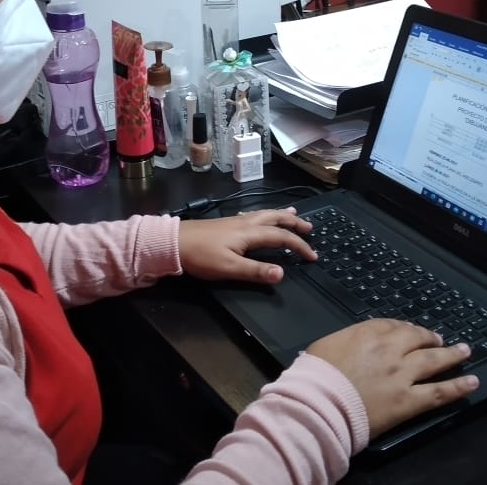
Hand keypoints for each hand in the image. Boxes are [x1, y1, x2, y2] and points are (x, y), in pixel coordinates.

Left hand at [178, 207, 314, 283]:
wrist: (173, 242)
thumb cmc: (201, 256)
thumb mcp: (229, 268)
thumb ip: (256, 271)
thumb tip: (282, 273)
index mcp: (250, 233)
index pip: (282, 237)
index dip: (300, 246)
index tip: (313, 256)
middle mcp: (245, 223)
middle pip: (276, 219)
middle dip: (294, 223)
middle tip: (310, 227)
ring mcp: (235, 221)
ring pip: (264, 214)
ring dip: (281, 215)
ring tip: (293, 214)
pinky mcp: (226, 223)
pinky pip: (253, 215)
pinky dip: (264, 216)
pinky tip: (259, 217)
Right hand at [306, 319, 478, 438]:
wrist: (320, 403)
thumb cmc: (315, 375)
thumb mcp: (326, 345)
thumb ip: (346, 340)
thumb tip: (353, 344)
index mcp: (368, 333)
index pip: (393, 325)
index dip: (405, 329)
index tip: (410, 331)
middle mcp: (390, 349)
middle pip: (417, 338)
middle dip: (430, 338)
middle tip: (440, 339)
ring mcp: (403, 374)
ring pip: (434, 361)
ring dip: (452, 355)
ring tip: (464, 352)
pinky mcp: (409, 400)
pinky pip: (440, 392)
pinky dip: (458, 387)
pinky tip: (472, 383)